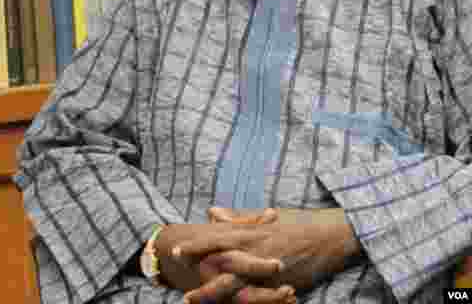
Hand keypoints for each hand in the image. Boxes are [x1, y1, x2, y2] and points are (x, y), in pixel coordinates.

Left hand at [174, 208, 361, 303]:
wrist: (332, 235)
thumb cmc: (297, 224)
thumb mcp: (263, 218)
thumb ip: (236, 219)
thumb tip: (211, 212)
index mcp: (250, 234)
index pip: (216, 240)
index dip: (195, 246)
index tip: (174, 252)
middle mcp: (257, 252)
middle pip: (223, 269)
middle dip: (202, 282)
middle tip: (183, 293)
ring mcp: (270, 271)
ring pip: (240, 289)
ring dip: (218, 298)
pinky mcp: (284, 285)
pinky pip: (262, 299)